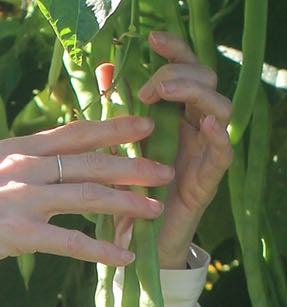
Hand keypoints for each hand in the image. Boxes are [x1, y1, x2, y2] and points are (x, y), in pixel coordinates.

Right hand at [0, 117, 172, 274]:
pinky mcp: (20, 234)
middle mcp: (27, 167)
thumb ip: (11, 165)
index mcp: (18, 148)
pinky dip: (100, 250)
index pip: (75, 133)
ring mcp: (26, 199)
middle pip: (92, 161)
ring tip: (155, 210)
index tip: (142, 127)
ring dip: (127, 203)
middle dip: (134, 165)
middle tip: (165, 169)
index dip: (113, 128)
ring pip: (89, 196)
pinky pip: (70, 242)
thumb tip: (30, 165)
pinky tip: (123, 258)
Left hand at [130, 30, 232, 268]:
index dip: (174, 51)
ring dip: (194, 94)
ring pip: (221, 108)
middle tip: (148, 86)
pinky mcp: (207, 182)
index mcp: (176, 116)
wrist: (134, 245)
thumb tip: (104, 68)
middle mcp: (195, 129)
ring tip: (165, 94)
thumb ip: (114, 109)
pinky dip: (219, 134)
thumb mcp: (117, 147)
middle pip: (206, 81)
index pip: (185, 71)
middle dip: (178, 72)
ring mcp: (204, 153)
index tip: (151, 40)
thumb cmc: (129, 196)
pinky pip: (224, 151)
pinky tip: (205, 123)